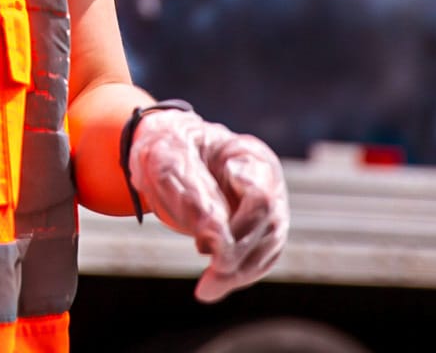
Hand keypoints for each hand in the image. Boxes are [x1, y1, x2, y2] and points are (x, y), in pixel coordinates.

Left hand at [125, 109, 288, 301]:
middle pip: (269, 228)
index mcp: (249, 155)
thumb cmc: (167, 146)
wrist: (166, 149)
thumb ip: (194, 196)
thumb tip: (217, 238)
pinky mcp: (258, 229)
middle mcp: (267, 181)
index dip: (240, 228)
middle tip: (206, 283)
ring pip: (268, 248)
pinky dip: (237, 275)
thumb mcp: (168, 159)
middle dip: (237, 258)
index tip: (204, 248)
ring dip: (238, 273)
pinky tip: (213, 285)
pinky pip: (258, 258)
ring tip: (207, 288)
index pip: (260, 198)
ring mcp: (268, 205)